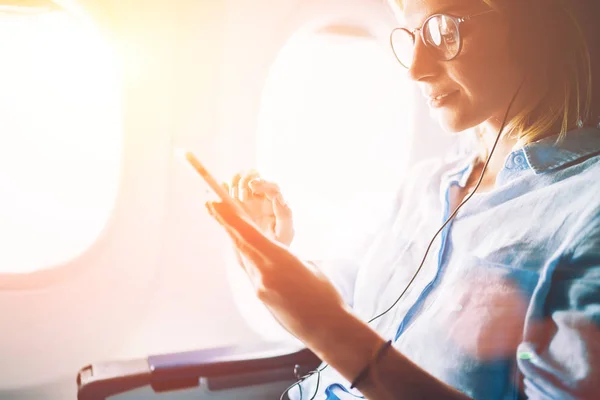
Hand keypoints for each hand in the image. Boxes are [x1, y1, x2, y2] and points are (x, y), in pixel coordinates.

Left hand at [206, 200, 346, 344]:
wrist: (326, 329)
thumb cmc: (325, 295)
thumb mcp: (308, 266)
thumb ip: (286, 256)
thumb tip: (273, 253)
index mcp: (280, 263)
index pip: (249, 236)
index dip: (230, 218)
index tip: (216, 202)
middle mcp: (264, 276)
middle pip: (239, 245)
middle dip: (225, 224)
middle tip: (211, 204)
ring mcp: (260, 288)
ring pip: (242, 257)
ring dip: (233, 238)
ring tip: (223, 220)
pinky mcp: (262, 297)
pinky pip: (249, 270)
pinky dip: (243, 254)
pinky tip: (242, 247)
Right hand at [227, 170, 293, 245]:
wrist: (264, 255)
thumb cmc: (278, 242)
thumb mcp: (285, 232)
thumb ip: (285, 215)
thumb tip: (278, 197)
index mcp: (276, 201)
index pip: (271, 186)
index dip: (262, 183)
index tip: (252, 186)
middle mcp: (262, 197)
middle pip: (254, 176)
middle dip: (247, 179)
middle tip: (243, 193)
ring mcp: (248, 200)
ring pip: (240, 180)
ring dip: (236, 183)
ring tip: (234, 197)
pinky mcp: (235, 205)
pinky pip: (228, 191)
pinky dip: (224, 187)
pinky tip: (222, 191)